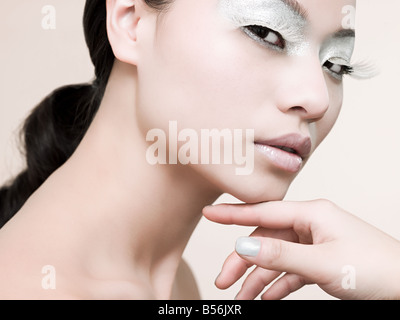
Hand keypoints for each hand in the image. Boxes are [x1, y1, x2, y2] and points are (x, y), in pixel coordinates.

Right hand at [203, 200, 399, 299]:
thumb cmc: (376, 268)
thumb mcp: (322, 262)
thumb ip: (280, 254)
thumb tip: (243, 244)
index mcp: (312, 213)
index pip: (264, 211)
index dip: (233, 214)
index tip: (208, 213)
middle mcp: (311, 225)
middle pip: (266, 239)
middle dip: (243, 260)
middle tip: (223, 280)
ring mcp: (315, 243)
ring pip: (276, 258)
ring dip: (258, 278)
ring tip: (241, 299)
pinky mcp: (321, 261)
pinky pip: (291, 271)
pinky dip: (277, 284)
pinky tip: (266, 298)